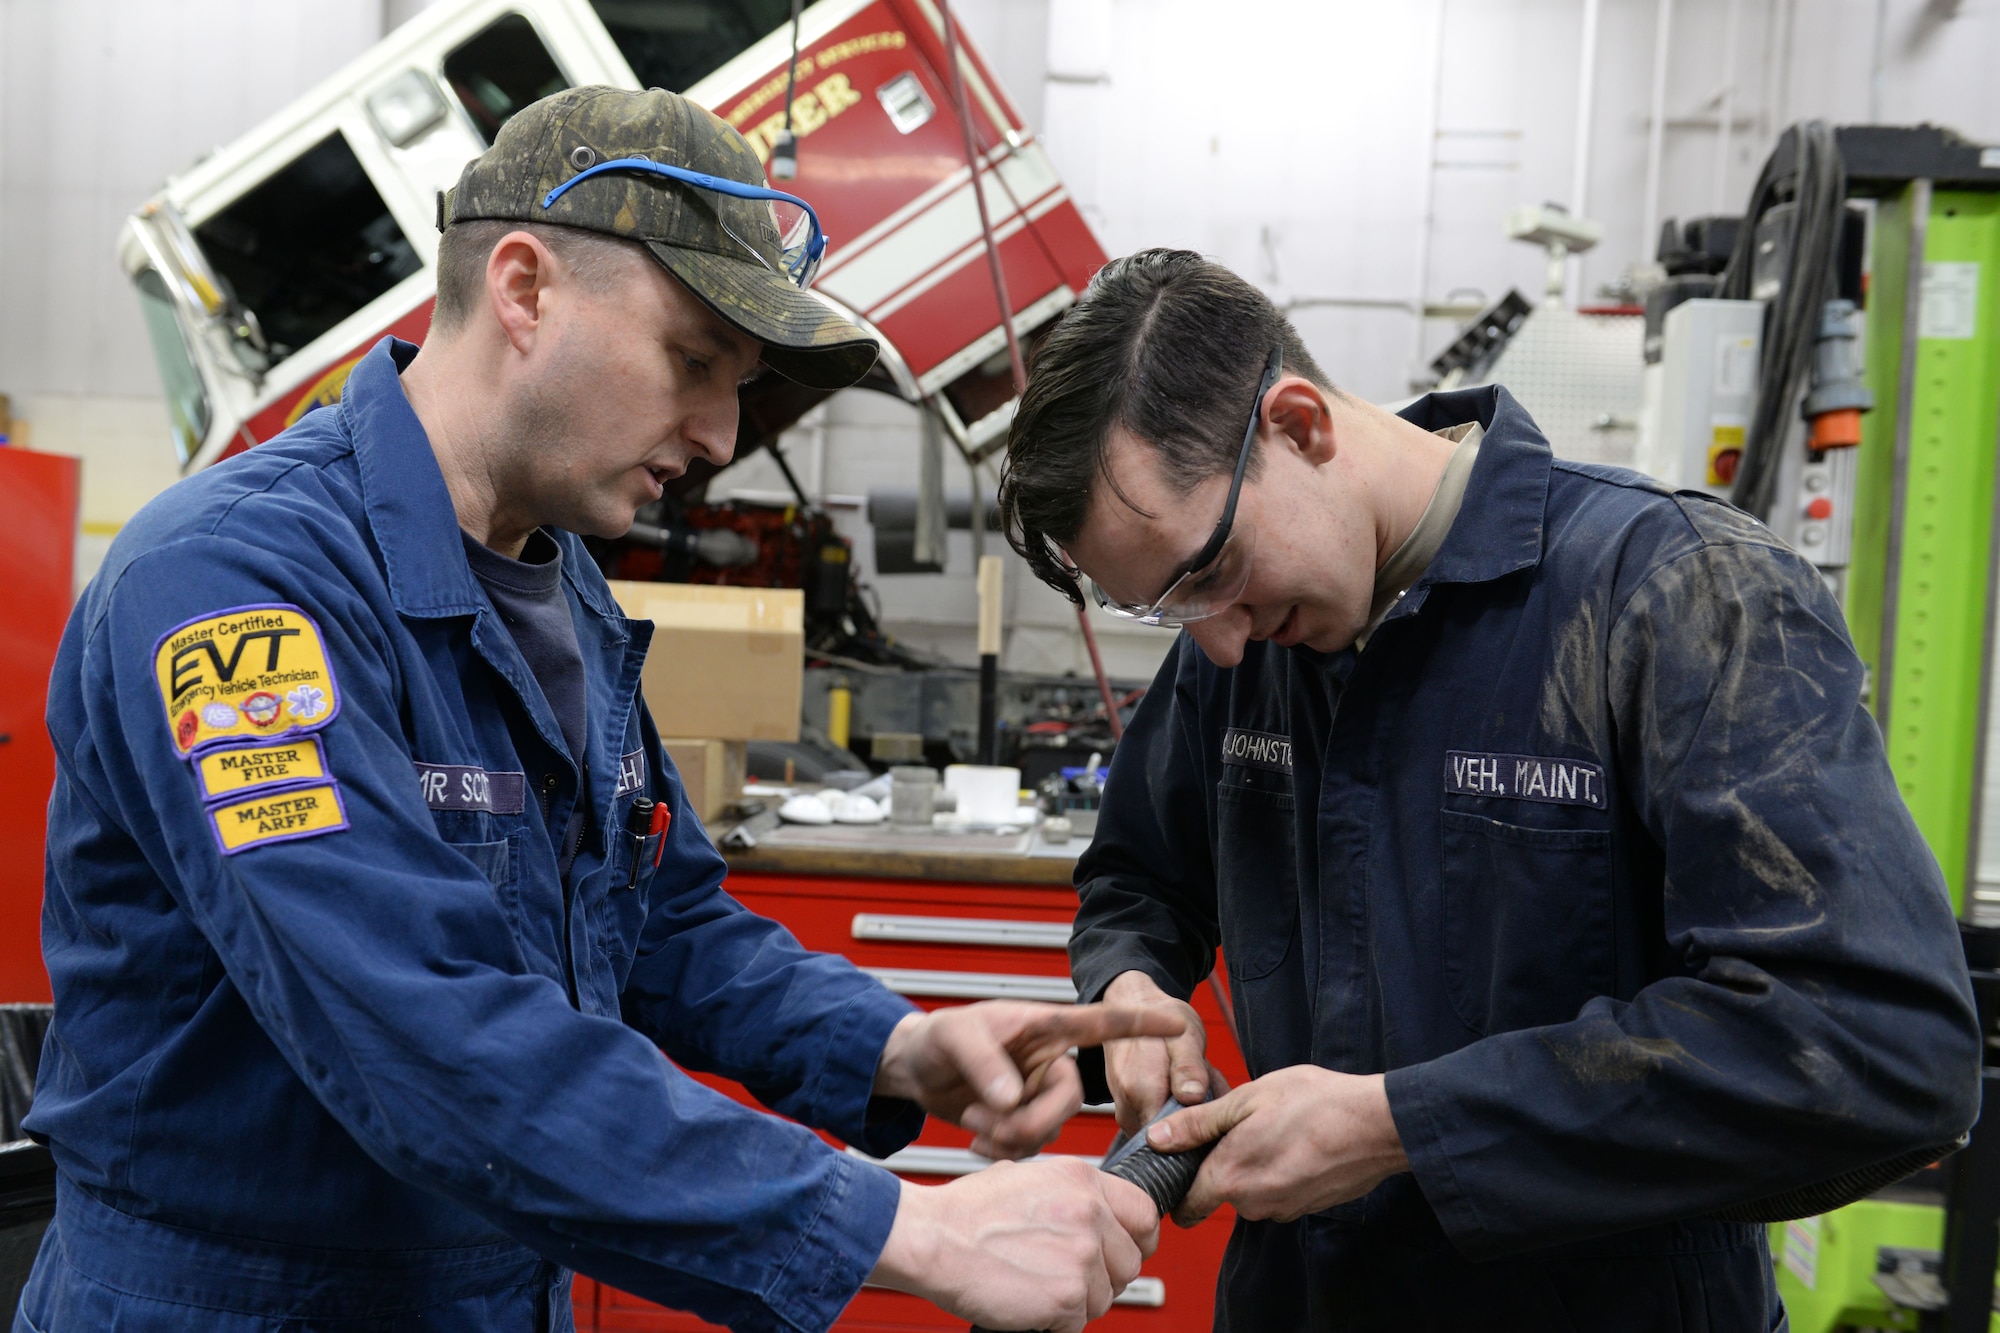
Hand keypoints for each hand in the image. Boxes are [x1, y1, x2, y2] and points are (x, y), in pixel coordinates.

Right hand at [869, 1158, 1159, 1332]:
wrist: (932, 1238)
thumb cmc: (966, 1213)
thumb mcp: (1027, 1177)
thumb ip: (1070, 1194)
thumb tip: (1096, 1216)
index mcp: (1081, 1179)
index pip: (1144, 1213)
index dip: (1137, 1239)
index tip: (1125, 1250)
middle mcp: (1088, 1214)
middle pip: (1130, 1263)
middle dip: (1104, 1276)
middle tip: (1066, 1275)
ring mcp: (1081, 1256)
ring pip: (1106, 1297)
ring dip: (1077, 1300)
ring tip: (1037, 1284)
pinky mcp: (1066, 1297)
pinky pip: (1078, 1323)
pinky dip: (1055, 1321)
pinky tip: (1027, 1300)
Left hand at [874, 999, 1185, 1158]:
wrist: (917, 1070)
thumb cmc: (939, 1037)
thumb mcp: (955, 1035)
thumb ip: (984, 1061)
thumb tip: (1011, 1097)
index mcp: (1044, 1027)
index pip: (1099, 1023)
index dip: (1139, 1025)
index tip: (1177, 1024)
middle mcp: (1050, 1062)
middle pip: (1070, 1100)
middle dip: (1030, 1121)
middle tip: (984, 1119)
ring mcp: (1039, 1095)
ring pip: (1050, 1130)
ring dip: (1009, 1136)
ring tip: (971, 1122)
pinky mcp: (1025, 1122)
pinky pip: (1032, 1148)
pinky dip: (1003, 1150)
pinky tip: (976, 1141)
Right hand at [1101, 971, 1223, 1135]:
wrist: (1131, 1004)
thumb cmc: (1160, 1016)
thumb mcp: (1184, 1035)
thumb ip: (1188, 1067)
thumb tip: (1192, 1099)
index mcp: (1141, 1092)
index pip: (1173, 1140)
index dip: (1201, 1132)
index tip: (1217, 1109)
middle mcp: (1127, 1108)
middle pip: (1172, 1135)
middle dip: (1197, 1119)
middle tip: (1211, 1086)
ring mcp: (1124, 1111)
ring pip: (1166, 1128)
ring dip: (1187, 1112)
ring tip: (1198, 1081)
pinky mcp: (1126, 1109)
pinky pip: (1155, 1120)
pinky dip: (1175, 1108)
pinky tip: (1185, 1086)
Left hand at [1145, 1065, 1407, 1225]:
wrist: (1378, 1125)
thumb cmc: (1316, 1103)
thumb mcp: (1247, 1099)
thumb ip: (1198, 1124)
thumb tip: (1158, 1140)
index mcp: (1231, 1177)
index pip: (1184, 1207)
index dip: (1176, 1186)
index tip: (1179, 1164)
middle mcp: (1254, 1204)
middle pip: (1218, 1193)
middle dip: (1220, 1165)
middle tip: (1237, 1125)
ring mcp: (1283, 1209)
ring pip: (1249, 1192)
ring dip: (1252, 1166)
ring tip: (1271, 1128)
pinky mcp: (1307, 1207)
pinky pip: (1277, 1192)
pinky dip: (1278, 1171)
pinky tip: (1294, 1141)